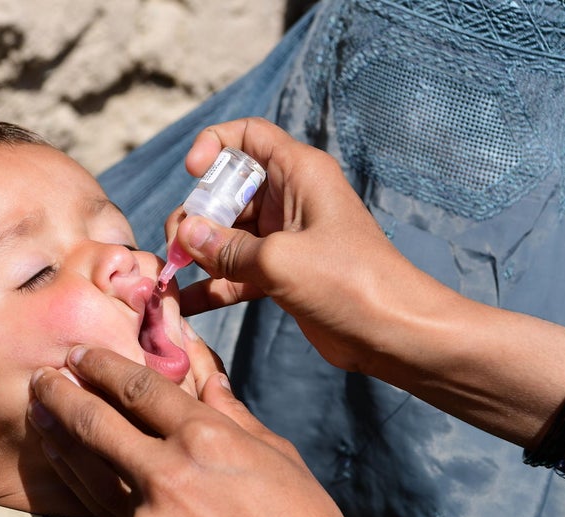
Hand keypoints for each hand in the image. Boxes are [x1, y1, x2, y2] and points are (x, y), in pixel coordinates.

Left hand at [29, 336, 368, 516]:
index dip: (104, 367)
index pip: (140, 388)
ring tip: (43, 422)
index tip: (82, 355)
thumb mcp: (277, 457)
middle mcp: (169, 476)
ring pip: (89, 475)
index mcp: (207, 439)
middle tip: (41, 379)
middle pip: (97, 424)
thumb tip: (208, 379)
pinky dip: (101, 502)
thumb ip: (231, 415)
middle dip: (63, 396)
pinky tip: (81, 481)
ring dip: (60, 443)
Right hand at [170, 118, 564, 450]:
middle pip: (227, 191)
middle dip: (196, 214)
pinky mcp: (281, 273)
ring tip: (172, 274)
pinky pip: (236, 270)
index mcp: (298, 173)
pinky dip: (212, 284)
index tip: (192, 172)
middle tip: (177, 246)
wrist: (392, 332)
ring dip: (198, 252)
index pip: (248, 136)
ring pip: (227, 234)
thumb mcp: (279, 260)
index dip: (214, 145)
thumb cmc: (349, 282)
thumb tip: (185, 236)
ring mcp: (284, 238)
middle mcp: (289, 199)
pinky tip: (184, 302)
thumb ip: (226, 248)